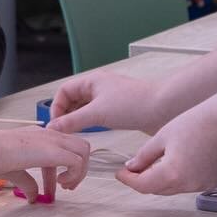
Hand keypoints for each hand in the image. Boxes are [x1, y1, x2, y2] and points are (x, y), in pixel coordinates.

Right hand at [0, 127, 90, 203]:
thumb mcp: (15, 172)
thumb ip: (27, 183)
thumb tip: (32, 197)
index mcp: (40, 136)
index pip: (63, 148)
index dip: (64, 169)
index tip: (58, 185)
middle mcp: (50, 135)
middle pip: (80, 146)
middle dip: (79, 167)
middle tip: (67, 186)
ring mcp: (53, 140)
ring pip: (84, 150)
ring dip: (80, 171)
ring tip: (66, 185)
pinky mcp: (54, 150)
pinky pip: (77, 162)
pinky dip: (74, 174)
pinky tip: (60, 183)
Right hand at [46, 71, 167, 134]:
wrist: (163, 108)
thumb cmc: (133, 104)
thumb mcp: (97, 113)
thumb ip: (72, 121)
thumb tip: (53, 128)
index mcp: (91, 81)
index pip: (64, 91)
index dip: (56, 107)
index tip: (56, 125)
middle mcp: (99, 87)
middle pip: (72, 100)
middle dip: (65, 115)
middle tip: (62, 133)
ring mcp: (108, 99)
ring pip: (84, 109)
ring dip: (77, 121)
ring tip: (74, 136)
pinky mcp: (118, 110)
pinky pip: (96, 116)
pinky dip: (89, 124)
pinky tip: (90, 135)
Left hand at [116, 106, 216, 195]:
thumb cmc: (199, 121)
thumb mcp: (163, 135)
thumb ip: (145, 155)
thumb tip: (132, 167)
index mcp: (173, 174)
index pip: (143, 185)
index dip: (129, 180)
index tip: (120, 174)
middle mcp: (190, 185)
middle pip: (160, 189)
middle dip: (145, 179)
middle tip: (135, 168)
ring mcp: (205, 184)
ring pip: (177, 187)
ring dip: (165, 178)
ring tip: (158, 161)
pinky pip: (194, 183)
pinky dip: (183, 176)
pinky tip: (182, 160)